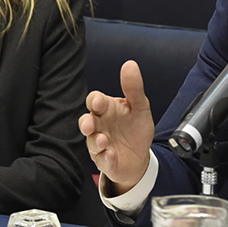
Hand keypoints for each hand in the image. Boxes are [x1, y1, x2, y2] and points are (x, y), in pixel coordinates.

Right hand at [79, 60, 155, 193]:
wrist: (141, 156)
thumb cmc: (135, 129)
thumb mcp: (140, 107)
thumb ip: (134, 88)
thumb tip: (130, 64)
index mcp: (107, 110)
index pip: (95, 101)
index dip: (94, 101)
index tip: (98, 102)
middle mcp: (100, 126)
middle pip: (86, 122)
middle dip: (86, 123)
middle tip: (90, 125)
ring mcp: (100, 145)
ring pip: (91, 142)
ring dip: (95, 141)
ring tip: (103, 141)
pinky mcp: (106, 161)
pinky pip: (102, 160)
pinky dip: (105, 158)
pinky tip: (111, 155)